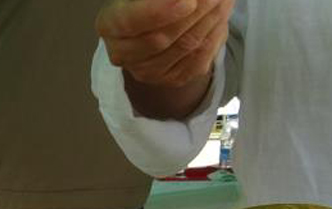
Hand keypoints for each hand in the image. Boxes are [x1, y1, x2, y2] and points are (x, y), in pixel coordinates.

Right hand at [97, 0, 233, 87]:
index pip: (130, 22)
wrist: (159, 22)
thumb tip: (184, 0)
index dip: (159, 12)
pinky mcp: (172, 78)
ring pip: (185, 47)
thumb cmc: (149, 2)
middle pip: (161, 38)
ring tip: (221, 0)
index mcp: (109, 24)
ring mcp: (146, 70)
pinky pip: (199, 58)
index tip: (188, 1)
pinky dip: (214, 35)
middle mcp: (122, 53)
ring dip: (210, 20)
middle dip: (195, 13)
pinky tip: (219, 17)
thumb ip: (157, 0)